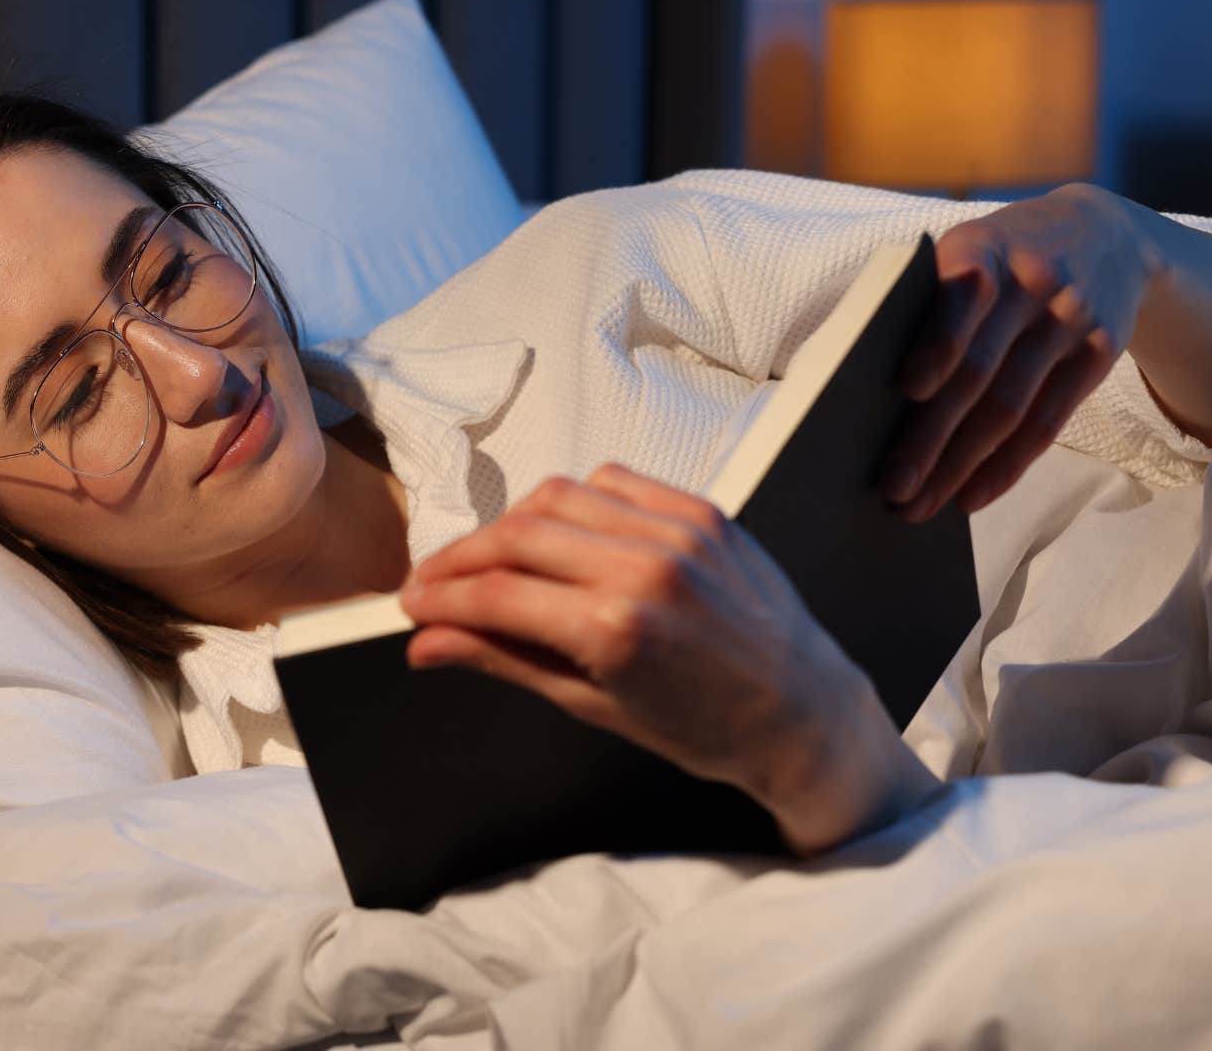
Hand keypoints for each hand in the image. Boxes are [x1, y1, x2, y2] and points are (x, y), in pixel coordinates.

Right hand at [398, 464, 936, 853]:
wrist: (801, 714)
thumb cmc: (704, 730)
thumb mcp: (593, 707)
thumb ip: (505, 661)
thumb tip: (427, 644)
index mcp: (616, 630)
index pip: (494, 594)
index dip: (439, 596)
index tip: (410, 605)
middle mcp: (644, 568)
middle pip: (515, 536)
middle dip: (458, 558)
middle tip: (432, 584)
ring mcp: (677, 532)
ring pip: (557, 498)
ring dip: (509, 525)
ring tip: (490, 559)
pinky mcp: (702, 512)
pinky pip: (614, 481)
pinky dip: (572, 500)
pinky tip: (559, 533)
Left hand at [880, 183, 1164, 519]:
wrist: (1103, 232)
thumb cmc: (998, 259)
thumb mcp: (965, 252)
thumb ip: (923, 302)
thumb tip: (859, 390)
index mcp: (982, 248)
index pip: (964, 296)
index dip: (938, 345)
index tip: (906, 390)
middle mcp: (1032, 281)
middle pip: (978, 371)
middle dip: (930, 437)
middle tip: (892, 487)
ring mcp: (1071, 318)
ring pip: (1011, 408)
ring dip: (961, 466)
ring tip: (919, 506)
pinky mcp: (1100, 353)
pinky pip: (1050, 422)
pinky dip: (1007, 467)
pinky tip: (972, 496)